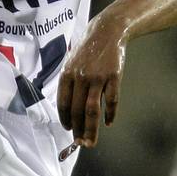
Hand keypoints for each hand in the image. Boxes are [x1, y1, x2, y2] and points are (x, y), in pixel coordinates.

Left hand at [57, 16, 127, 156]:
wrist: (107, 32)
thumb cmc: (87, 50)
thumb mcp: (71, 63)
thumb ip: (69, 84)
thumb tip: (67, 110)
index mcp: (67, 75)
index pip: (63, 104)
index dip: (65, 119)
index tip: (69, 130)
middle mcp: (80, 77)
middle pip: (77, 111)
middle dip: (78, 130)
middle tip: (80, 143)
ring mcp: (97, 77)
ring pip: (92, 110)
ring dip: (91, 129)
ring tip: (90, 142)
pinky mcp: (114, 77)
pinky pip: (111, 100)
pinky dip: (109, 114)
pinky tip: (108, 123)